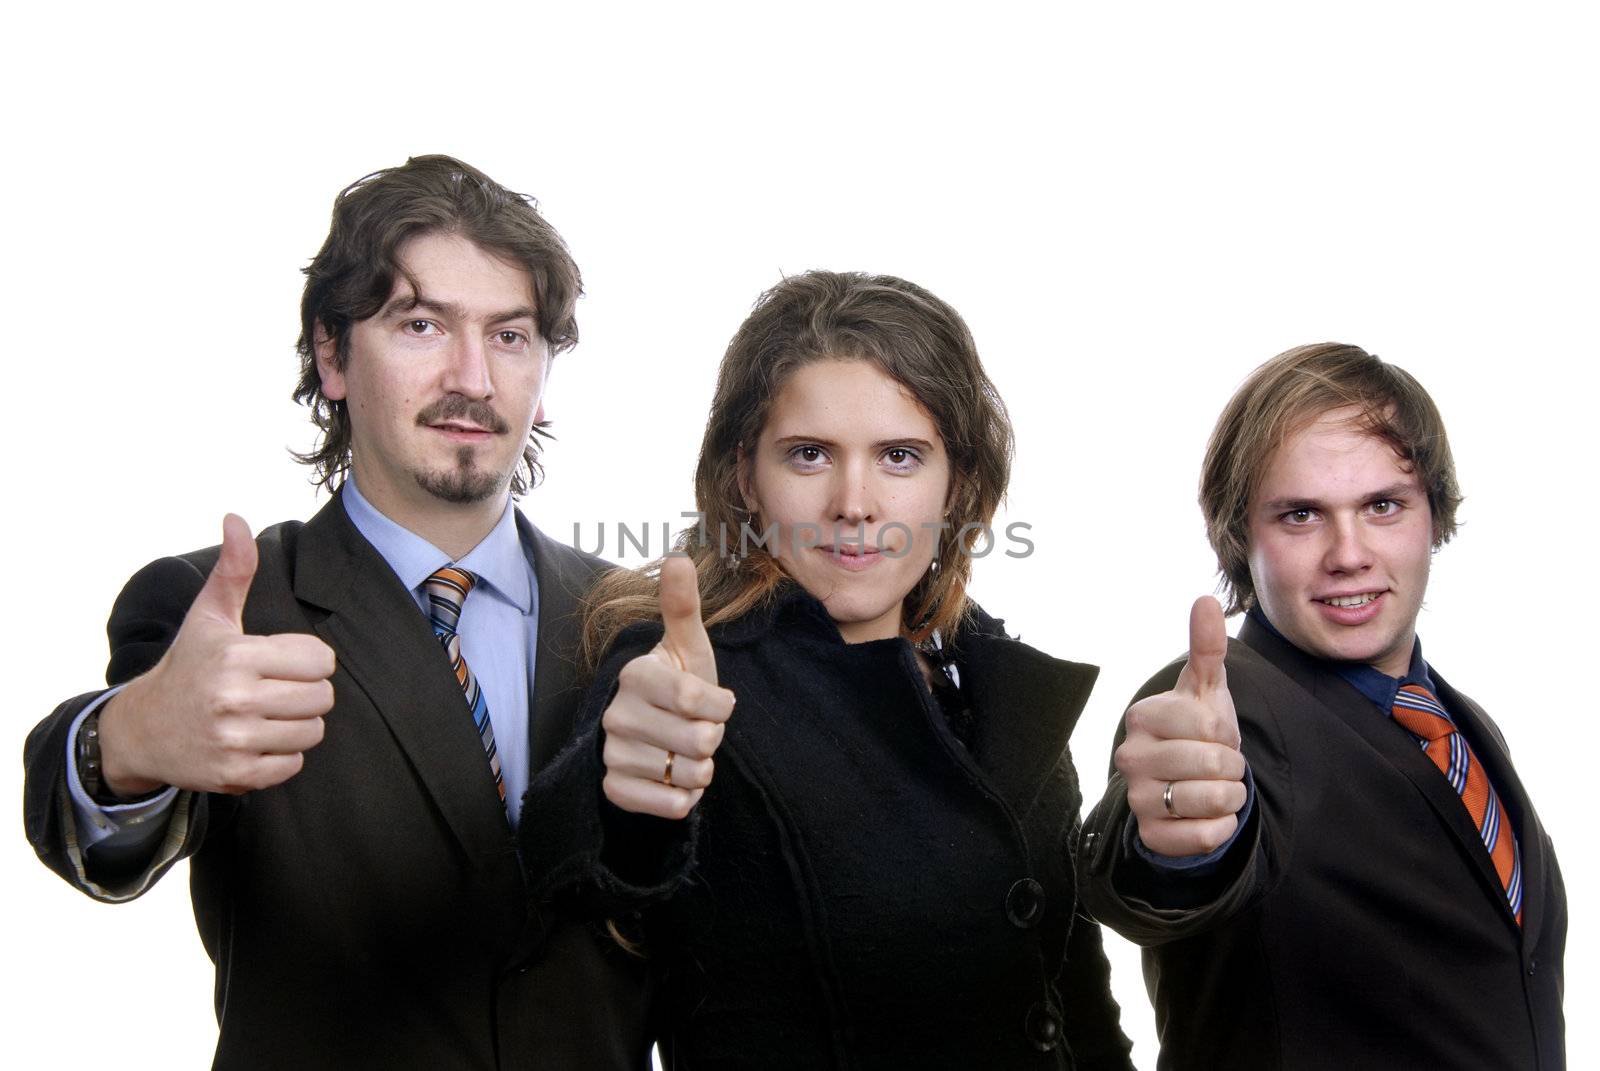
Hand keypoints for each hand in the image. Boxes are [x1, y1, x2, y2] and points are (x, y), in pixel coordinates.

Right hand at [97, 515, 336, 795]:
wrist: (143, 729)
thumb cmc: (188, 665)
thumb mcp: (209, 616)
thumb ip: (234, 571)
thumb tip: (236, 519)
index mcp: (236, 656)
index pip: (320, 660)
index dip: (308, 661)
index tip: (282, 662)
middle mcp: (234, 699)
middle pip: (322, 697)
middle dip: (306, 693)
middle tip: (276, 691)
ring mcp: (234, 740)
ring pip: (312, 732)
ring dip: (297, 724)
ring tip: (267, 715)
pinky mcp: (234, 774)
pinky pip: (293, 765)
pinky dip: (282, 756)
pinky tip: (256, 741)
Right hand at [600, 555, 735, 819]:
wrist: (654, 734)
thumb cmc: (680, 685)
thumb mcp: (689, 648)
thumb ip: (683, 608)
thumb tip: (677, 559)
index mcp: (637, 675)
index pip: (698, 699)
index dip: (721, 706)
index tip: (716, 703)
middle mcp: (617, 713)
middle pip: (700, 740)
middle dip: (714, 739)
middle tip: (699, 729)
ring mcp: (612, 752)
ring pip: (689, 775)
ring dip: (701, 770)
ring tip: (686, 753)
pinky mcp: (614, 789)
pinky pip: (671, 806)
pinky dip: (685, 799)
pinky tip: (675, 779)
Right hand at [1114, 596, 1247, 856]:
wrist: (1186, 784)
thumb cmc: (1197, 731)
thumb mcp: (1205, 690)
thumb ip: (1206, 647)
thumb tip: (1206, 599)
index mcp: (1142, 717)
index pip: (1209, 725)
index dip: (1227, 734)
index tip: (1212, 735)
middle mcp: (1129, 757)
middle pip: (1214, 763)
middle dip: (1231, 766)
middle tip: (1217, 765)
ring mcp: (1136, 799)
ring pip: (1213, 799)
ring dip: (1230, 796)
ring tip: (1214, 788)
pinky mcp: (1150, 837)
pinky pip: (1206, 835)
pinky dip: (1221, 828)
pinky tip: (1206, 816)